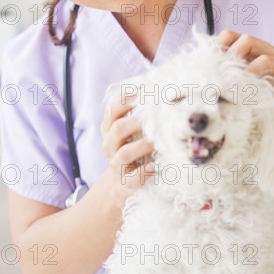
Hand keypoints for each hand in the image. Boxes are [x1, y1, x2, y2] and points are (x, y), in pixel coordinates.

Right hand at [100, 89, 154, 208]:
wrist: (121, 183)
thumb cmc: (132, 148)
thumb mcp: (131, 130)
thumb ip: (140, 114)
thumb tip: (162, 90)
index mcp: (110, 127)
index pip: (113, 108)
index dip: (127, 99)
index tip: (145, 92)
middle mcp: (110, 144)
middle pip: (118, 128)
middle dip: (137, 122)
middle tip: (157, 118)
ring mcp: (116, 165)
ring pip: (125, 153)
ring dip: (143, 146)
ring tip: (159, 142)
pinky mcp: (125, 183)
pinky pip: (132, 179)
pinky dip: (143, 173)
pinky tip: (155, 167)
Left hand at [216, 30, 273, 132]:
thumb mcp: (251, 90)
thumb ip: (236, 84)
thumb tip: (209, 90)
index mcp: (252, 54)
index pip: (229, 39)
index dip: (215, 48)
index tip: (204, 64)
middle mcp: (262, 51)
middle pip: (235, 35)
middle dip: (222, 47)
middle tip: (214, 66)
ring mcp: (273, 56)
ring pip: (248, 40)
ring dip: (234, 53)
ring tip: (227, 71)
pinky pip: (266, 60)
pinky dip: (253, 67)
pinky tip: (247, 80)